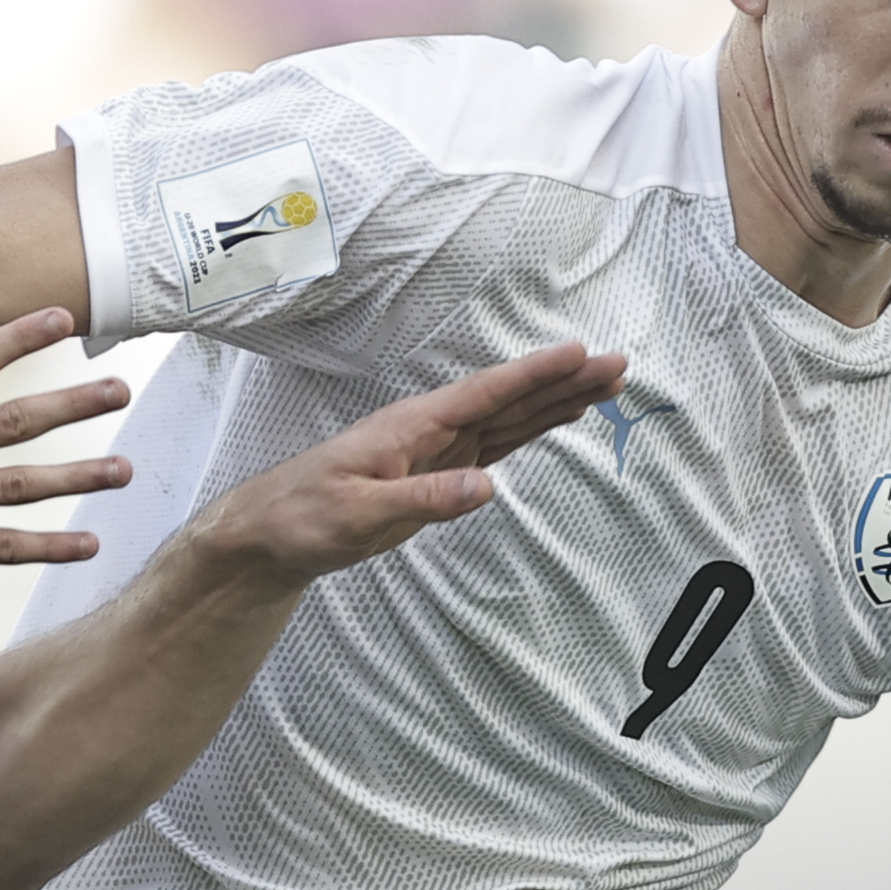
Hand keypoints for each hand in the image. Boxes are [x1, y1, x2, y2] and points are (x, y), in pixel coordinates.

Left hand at [175, 338, 624, 584]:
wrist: (270, 534)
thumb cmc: (303, 519)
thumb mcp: (359, 515)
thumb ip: (423, 499)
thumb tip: (485, 488)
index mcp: (413, 427)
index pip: (486, 395)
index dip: (535, 375)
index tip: (581, 355)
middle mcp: (431, 428)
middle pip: (510, 399)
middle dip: (564, 382)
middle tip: (620, 366)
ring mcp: (438, 448)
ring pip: (510, 418)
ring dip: (557, 401)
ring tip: (607, 384)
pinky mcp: (438, 471)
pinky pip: (496, 443)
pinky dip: (531, 428)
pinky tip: (558, 418)